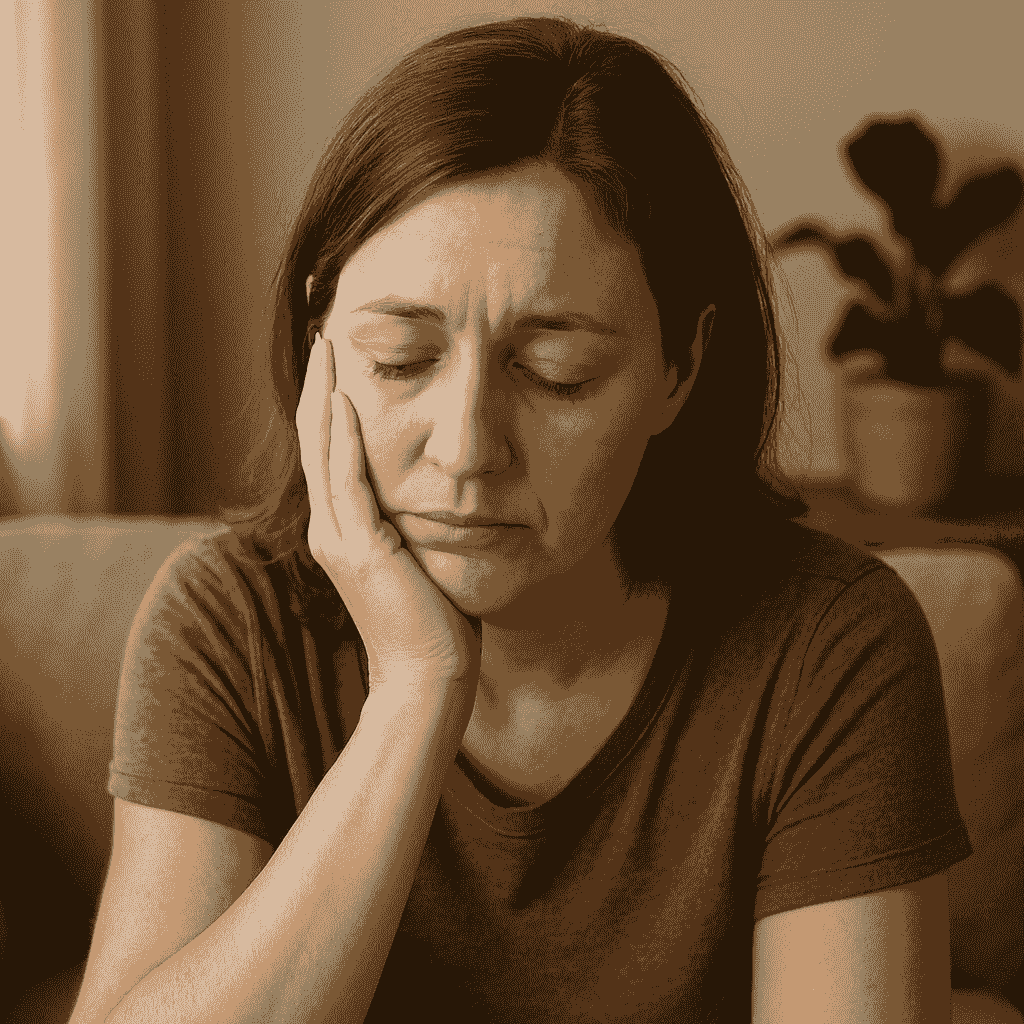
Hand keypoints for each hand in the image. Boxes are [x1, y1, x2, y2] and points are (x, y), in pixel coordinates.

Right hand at [296, 332, 481, 707]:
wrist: (430, 673)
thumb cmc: (434, 618)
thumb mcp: (419, 553)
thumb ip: (410, 516)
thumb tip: (433, 483)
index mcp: (342, 528)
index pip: (329, 451)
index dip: (327, 403)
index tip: (338, 359)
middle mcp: (329, 527)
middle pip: (314, 440)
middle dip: (317, 385)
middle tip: (323, 334)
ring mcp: (337, 538)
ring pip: (321, 451)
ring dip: (321, 396)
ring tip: (325, 348)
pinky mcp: (357, 548)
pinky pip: (345, 480)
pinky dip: (340, 437)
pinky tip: (340, 398)